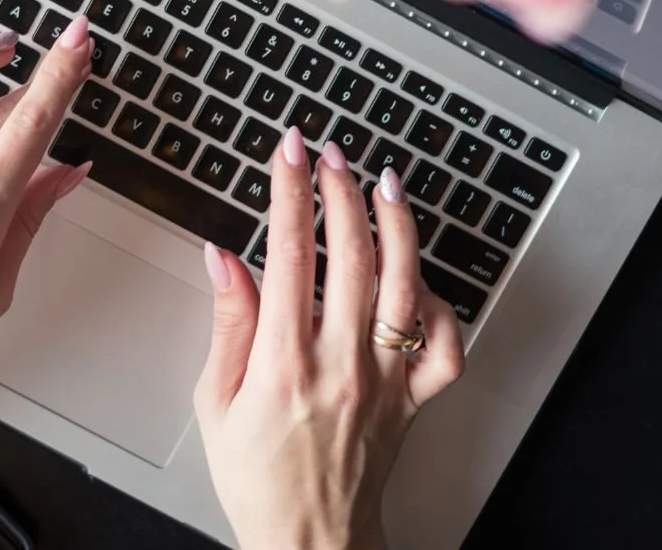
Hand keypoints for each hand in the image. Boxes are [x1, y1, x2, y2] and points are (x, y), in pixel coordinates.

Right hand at [195, 127, 463, 549]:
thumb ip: (228, 323)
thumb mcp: (216, 402)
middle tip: (330, 153)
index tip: (288, 151)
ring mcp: (385, 379)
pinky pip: (445, 344)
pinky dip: (439, 302)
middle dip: (340, 189)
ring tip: (383, 182)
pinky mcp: (415, 398)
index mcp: (285, 363)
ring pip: (403, 284)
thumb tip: (223, 257)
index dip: (289, 191)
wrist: (312, 543)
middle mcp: (341, 363)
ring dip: (396, 224)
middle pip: (350, 254)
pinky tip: (418, 274)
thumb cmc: (258, 477)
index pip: (289, 253)